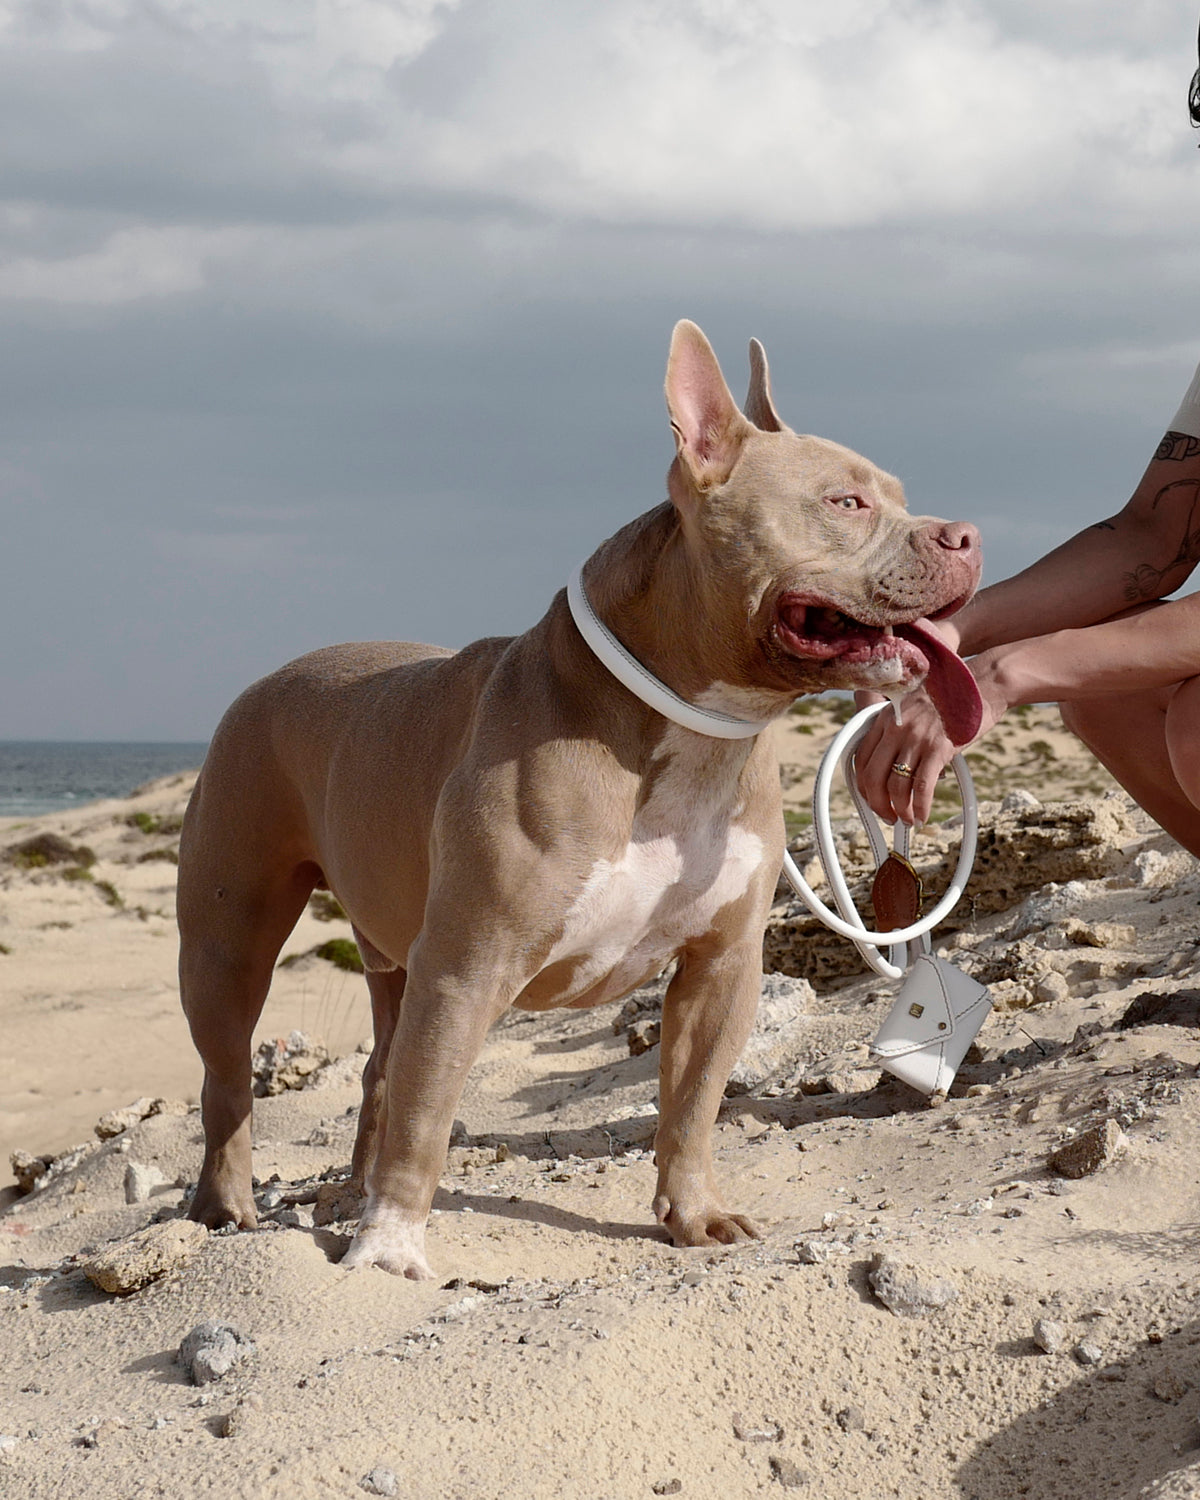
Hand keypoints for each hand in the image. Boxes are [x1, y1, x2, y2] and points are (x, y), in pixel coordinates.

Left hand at [853, 687, 957, 825]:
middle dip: (876, 804)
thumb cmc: (950, 699)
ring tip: (907, 819)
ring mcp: (916, 738)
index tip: (871, 798)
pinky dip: (920, 807)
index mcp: (886, 718)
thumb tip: (896, 768)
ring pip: (896, 786)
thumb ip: (899, 732)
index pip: (860, 758)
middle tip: (887, 816)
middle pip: (873, 776)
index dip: (863, 785)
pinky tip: (922, 816)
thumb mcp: (913, 708)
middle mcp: (896, 728)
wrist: (982, 685)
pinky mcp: (939, 748)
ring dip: (900, 810)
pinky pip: (922, 787)